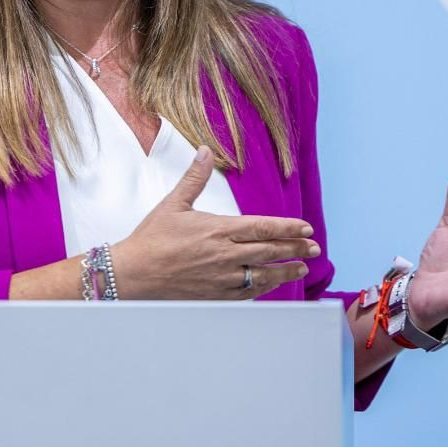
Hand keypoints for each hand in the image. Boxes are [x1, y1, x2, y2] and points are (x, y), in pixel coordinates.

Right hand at [110, 147, 320, 298]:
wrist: (133, 274)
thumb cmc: (151, 239)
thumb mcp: (173, 204)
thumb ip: (194, 178)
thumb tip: (203, 151)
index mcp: (218, 230)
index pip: (263, 227)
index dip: (288, 228)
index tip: (306, 228)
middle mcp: (224, 255)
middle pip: (269, 251)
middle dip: (295, 249)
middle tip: (314, 247)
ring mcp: (221, 278)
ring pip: (262, 275)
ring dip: (285, 271)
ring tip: (301, 268)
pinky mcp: (214, 296)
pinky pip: (246, 293)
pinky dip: (262, 289)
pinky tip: (271, 285)